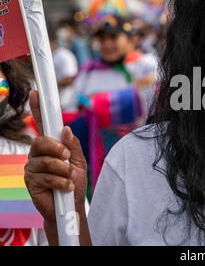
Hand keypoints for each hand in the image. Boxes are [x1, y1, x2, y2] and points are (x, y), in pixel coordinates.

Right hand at [25, 91, 87, 221]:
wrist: (71, 207)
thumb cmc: (74, 182)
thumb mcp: (79, 161)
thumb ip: (74, 145)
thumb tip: (66, 129)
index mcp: (50, 145)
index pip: (42, 124)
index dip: (38, 108)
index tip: (37, 92)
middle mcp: (37, 153)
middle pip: (41, 141)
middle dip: (59, 149)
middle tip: (68, 159)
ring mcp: (32, 167)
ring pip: (47, 161)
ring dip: (64, 171)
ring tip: (69, 178)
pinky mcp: (30, 181)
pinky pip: (47, 177)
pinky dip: (62, 183)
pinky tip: (65, 188)